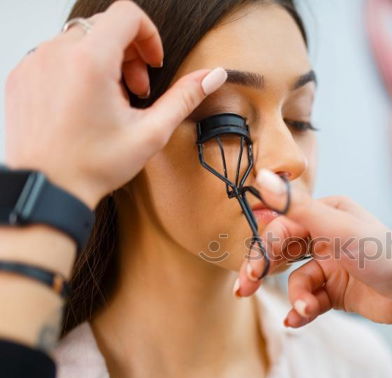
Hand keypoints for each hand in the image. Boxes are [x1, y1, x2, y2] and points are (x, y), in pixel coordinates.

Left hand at [3, 0, 226, 208]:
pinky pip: (55, 55)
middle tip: (135, 90)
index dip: (149, 35)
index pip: (126, 14)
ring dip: (102, 61)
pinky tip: (85, 104)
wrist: (47, 189)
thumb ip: (184, 97)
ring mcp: (35, 63)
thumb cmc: (94, 165)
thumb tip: (212, 76)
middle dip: (128, 52)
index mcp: (90, 62)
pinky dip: (76, 70)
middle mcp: (57, 53)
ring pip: (79, 40)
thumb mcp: (150, 132)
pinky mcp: (21, 75)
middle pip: (104, 26)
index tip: (152, 63)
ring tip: (111, 100)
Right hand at [236, 170, 391, 347]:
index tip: (249, 270)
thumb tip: (263, 175)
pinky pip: (308, 299)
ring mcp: (331, 265)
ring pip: (295, 280)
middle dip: (263, 271)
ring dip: (296, 296)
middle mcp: (327, 236)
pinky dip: (302, 309)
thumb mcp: (337, 229)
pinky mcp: (336, 291)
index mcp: (327, 213)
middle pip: (282, 251)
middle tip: (244, 289)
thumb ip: (298, 206)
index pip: (282, 226)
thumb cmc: (384, 254)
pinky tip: (297, 319)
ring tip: (304, 310)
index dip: (263, 247)